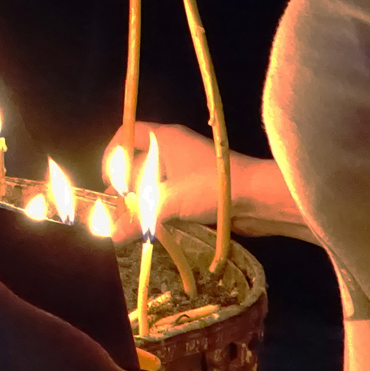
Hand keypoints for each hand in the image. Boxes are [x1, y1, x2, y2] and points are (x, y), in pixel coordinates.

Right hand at [105, 123, 220, 225]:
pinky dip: (160, 210)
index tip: (109, 180)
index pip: (129, 135)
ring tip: (133, 223)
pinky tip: (154, 228)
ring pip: (156, 183)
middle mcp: (175, 150)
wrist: (260, 199)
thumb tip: (112, 235)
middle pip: (139, 164)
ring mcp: (188, 170)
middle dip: (126, 187)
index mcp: (165, 139)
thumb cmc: (211, 187)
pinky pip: (171, 197)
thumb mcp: (169, 202)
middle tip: (117, 211)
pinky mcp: (199, 190)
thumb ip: (139, 218)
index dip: (114, 154)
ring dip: (143, 202)